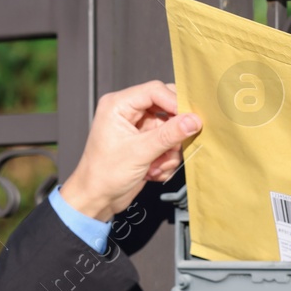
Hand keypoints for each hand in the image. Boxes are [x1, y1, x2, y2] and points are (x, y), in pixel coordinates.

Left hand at [59, 80, 200, 221]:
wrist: (96, 199)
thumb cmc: (103, 175)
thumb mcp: (140, 153)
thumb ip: (169, 134)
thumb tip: (193, 120)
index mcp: (118, 105)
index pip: (155, 90)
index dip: (175, 103)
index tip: (191, 119)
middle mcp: (128, 112)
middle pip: (166, 107)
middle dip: (174, 130)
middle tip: (176, 144)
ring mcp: (138, 128)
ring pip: (171, 128)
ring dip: (169, 150)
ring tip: (156, 165)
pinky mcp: (145, 142)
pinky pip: (168, 143)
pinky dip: (165, 159)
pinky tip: (153, 171)